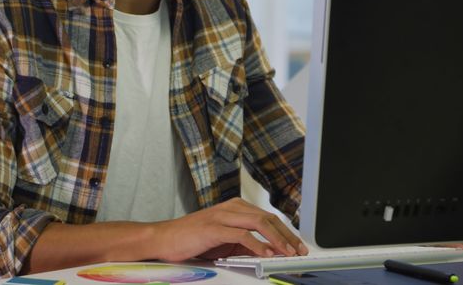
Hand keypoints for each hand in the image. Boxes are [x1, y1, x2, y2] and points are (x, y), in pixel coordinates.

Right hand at [151, 197, 308, 261]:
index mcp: (236, 208)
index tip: (298, 246)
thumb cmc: (192, 239)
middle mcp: (232, 208)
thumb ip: (245, 243)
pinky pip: (242, 235)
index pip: (268, 218)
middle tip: (299, 251)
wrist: (163, 239)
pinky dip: (257, 245)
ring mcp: (223, 216)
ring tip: (287, 253)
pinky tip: (266, 254)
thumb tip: (268, 252)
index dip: (286, 232)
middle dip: (287, 236)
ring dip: (277, 240)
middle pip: (268, 219)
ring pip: (259, 223)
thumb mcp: (225, 241)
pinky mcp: (214, 228)